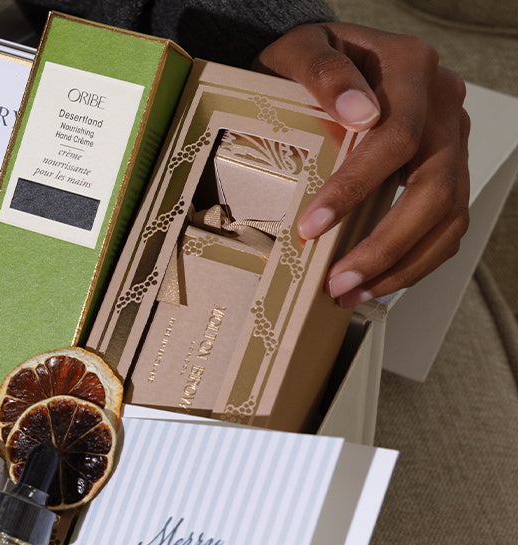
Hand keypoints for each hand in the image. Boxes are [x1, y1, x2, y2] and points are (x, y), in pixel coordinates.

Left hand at [255, 22, 470, 306]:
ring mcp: (449, 136)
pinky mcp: (445, 165)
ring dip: (402, 263)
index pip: (396, 139)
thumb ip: (323, 71)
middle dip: (386, 243)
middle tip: (339, 280)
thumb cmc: (306, 57)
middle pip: (435, 187)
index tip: (312, 226)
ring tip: (351, 292)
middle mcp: (442, 104)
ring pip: (449, 213)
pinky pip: (446, 222)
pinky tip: (375, 281)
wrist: (319, 57)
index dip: (355, 189)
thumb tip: (359, 112)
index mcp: (411, 69)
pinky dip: (414, 258)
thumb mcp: (299, 49)